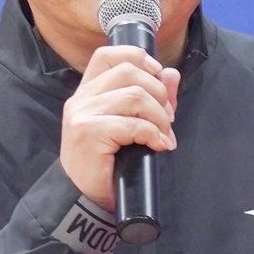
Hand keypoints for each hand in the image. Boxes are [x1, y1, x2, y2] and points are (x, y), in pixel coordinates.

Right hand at [60, 44, 179, 210]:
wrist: (82, 198)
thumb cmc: (105, 164)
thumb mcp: (128, 126)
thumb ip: (150, 98)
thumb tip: (172, 74)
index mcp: (87, 91)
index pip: (108, 54)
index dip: (139, 58)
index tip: (158, 77)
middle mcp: (81, 98)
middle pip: (128, 71)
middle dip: (158, 92)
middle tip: (167, 119)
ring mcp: (82, 114)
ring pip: (134, 95)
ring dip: (158, 116)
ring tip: (163, 135)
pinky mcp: (89, 132)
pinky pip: (132, 124)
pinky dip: (153, 134)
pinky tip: (158, 146)